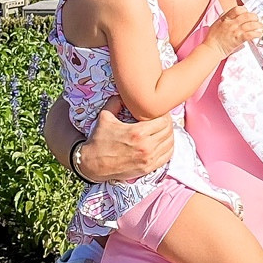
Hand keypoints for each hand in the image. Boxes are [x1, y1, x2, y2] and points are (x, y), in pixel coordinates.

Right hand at [43, 95, 174, 181]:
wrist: (92, 164)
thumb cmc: (98, 139)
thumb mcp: (105, 116)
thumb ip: (116, 102)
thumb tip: (125, 94)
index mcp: (137, 132)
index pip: (163, 120)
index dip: (163, 114)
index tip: (157, 112)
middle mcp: (146, 146)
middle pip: (168, 131)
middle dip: (166, 123)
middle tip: (160, 120)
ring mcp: (148, 159)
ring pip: (170, 143)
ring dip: (168, 135)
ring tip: (161, 130)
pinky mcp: (148, 168)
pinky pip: (167, 156)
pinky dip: (168, 147)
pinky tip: (162, 142)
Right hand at [208, 5, 262, 55]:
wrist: (212, 49)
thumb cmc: (213, 38)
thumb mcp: (217, 23)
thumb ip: (225, 18)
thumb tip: (233, 14)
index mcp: (225, 18)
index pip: (238, 9)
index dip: (245, 10)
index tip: (247, 12)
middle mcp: (231, 24)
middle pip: (247, 16)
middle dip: (254, 16)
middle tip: (257, 19)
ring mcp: (235, 32)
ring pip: (250, 25)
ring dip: (258, 25)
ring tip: (260, 26)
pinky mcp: (237, 40)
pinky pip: (249, 35)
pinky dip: (256, 34)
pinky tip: (258, 34)